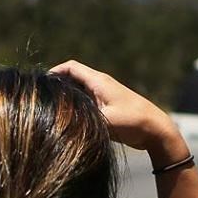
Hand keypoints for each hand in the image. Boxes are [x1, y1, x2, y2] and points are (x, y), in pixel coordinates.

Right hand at [49, 59, 179, 155]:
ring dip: (67, 97)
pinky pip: (86, 103)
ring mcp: (104, 96)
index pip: (71, 67)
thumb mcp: (105, 120)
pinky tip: (69, 120)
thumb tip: (60, 120)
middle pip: (73, 78)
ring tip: (52, 110)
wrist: (156, 131)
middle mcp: (100, 85)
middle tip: (42, 99)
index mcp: (99, 81)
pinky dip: (76, 107)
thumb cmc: (133, 122)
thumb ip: (82, 118)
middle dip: (58, 85)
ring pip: (79, 91)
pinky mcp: (107, 108)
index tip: (41, 83)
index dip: (54, 72)